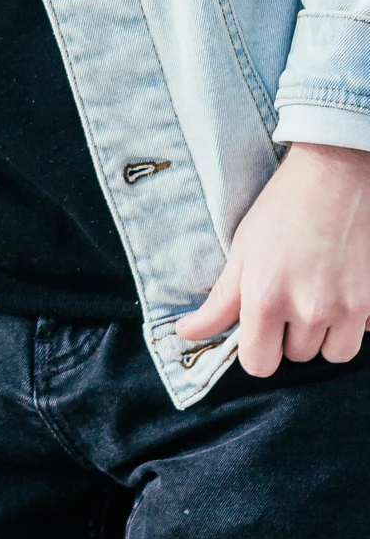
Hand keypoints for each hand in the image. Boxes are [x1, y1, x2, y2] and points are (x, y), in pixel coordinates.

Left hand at [176, 142, 369, 374]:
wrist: (335, 174)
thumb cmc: (282, 208)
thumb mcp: (242, 250)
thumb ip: (219, 302)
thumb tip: (186, 333)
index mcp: (266, 299)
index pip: (258, 364)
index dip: (258, 349)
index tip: (261, 330)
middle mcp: (309, 310)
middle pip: (298, 356)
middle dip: (292, 333)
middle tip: (293, 292)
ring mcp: (348, 308)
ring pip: (334, 352)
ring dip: (327, 332)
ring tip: (319, 292)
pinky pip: (364, 333)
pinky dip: (356, 319)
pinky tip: (345, 286)